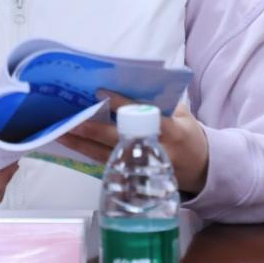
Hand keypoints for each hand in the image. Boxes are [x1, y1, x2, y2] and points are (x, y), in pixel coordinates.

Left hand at [57, 91, 209, 193]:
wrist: (201, 169)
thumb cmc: (188, 135)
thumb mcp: (183, 115)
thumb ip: (161, 102)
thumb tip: (131, 84)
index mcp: (172, 131)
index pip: (143, 115)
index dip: (121, 104)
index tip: (100, 93)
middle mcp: (155, 151)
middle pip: (118, 140)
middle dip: (93, 130)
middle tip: (71, 120)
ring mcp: (143, 168)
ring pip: (107, 156)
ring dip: (82, 145)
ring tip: (61, 133)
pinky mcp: (133, 178)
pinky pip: (106, 166)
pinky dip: (87, 155)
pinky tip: (71, 146)